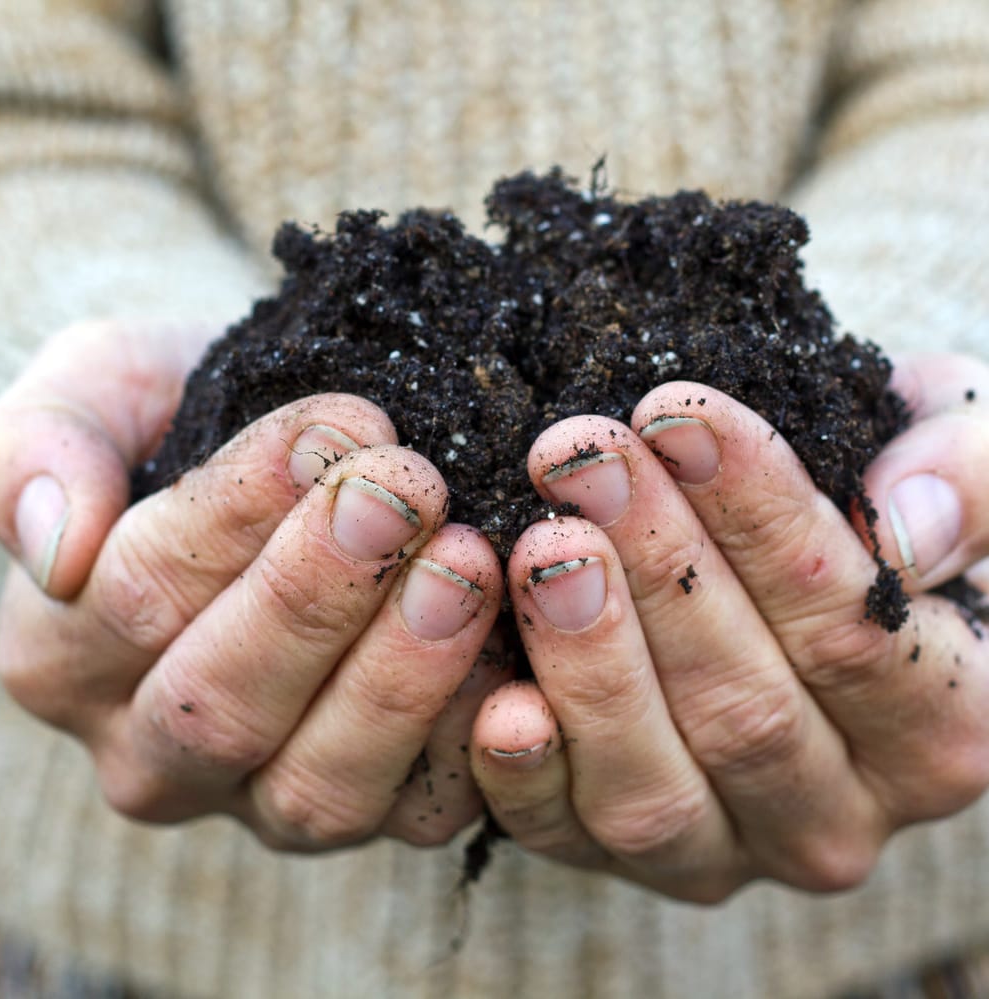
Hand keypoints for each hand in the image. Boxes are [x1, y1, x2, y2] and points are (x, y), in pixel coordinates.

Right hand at [0, 321, 505, 849]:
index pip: (135, 597)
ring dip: (401, 673)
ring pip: (319, 783)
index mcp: (64, 655)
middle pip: (223, 705)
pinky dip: (469, 738)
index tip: (334, 429)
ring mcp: (265, 797)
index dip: (237, 514)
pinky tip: (515, 653)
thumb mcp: (98, 393)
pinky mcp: (371, 810)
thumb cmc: (187, 418)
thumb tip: (54, 540)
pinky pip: (418, 808)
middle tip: (408, 494)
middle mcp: (156, 753)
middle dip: (322, 594)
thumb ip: (40, 448)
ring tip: (467, 563)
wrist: (285, 461)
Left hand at [471, 353, 988, 900]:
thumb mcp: (958, 458)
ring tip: (542, 542)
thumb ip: (972, 480)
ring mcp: (721, 851)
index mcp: (938, 729)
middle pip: (744, 708)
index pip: (853, 631)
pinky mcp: (615, 853)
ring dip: (590, 659)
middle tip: (582, 459)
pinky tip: (496, 694)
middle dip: (657, 570)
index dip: (761, 519)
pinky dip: (525, 774)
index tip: (679, 415)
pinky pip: (564, 834)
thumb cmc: (869, 510)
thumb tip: (909, 529)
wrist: (784, 574)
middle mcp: (834, 817)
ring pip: (654, 785)